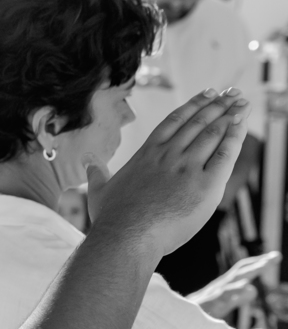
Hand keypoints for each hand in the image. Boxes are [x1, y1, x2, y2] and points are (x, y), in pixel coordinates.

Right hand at [85, 88, 249, 257]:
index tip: (206, 93)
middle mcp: (168, 155)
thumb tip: (86, 160)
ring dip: (230, 115)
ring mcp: (187, 168)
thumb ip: (96, 171)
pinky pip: (225, 156)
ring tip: (241, 103)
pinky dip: (235, 138)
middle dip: (217, 105)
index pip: (174, 121)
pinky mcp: (205, 186)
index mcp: (146, 154)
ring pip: (213, 134)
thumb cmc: (111, 218)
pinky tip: (242, 125)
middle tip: (231, 93)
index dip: (192, 105)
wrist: (126, 236)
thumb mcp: (98, 190)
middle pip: (197, 123)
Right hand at [189, 251, 281, 318]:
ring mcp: (212, 294)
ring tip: (265, 266)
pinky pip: (222, 296)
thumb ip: (237, 298)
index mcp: (222, 286)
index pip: (242, 270)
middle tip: (276, 256)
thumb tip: (253, 289)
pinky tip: (248, 288)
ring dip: (249, 272)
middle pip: (240, 271)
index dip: (257, 263)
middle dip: (258, 263)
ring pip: (233, 280)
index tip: (275, 257)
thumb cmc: (198, 316)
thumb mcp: (221, 305)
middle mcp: (218, 286)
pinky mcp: (207, 305)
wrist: (175, 323)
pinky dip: (235, 291)